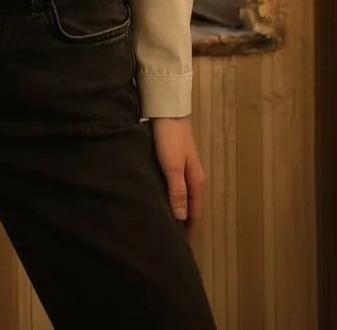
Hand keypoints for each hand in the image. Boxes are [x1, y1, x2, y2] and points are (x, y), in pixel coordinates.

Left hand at [150, 116, 205, 234]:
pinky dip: (172, 197)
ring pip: (183, 196)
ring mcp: (185, 168)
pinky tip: (161, 199)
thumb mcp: (173, 166)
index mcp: (196, 181)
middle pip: (191, 207)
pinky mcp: (175, 160)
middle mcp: (194, 177)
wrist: (168, 108)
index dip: (189, 231)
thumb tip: (181, 218)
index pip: (195, 214)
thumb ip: (177, 191)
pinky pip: (176, 186)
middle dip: (184, 224)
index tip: (181, 249)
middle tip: (172, 242)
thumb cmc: (170, 138)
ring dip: (178, 211)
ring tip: (166, 225)